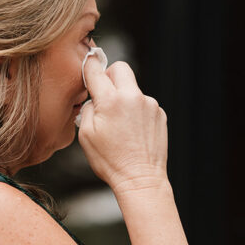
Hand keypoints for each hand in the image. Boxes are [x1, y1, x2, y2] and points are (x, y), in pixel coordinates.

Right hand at [78, 58, 167, 192]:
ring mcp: (149, 104)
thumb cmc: (110, 161)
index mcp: (110, 101)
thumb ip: (87, 109)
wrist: (140, 179)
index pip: (96, 70)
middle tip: (105, 93)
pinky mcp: (159, 113)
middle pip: (120, 68)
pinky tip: (133, 131)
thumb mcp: (85, 136)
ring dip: (124, 98)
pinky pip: (144, 104)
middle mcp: (132, 97)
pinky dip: (136, 112)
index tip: (87, 66)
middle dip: (110, 75)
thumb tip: (93, 97)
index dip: (88, 66)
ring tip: (120, 125)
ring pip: (132, 88)